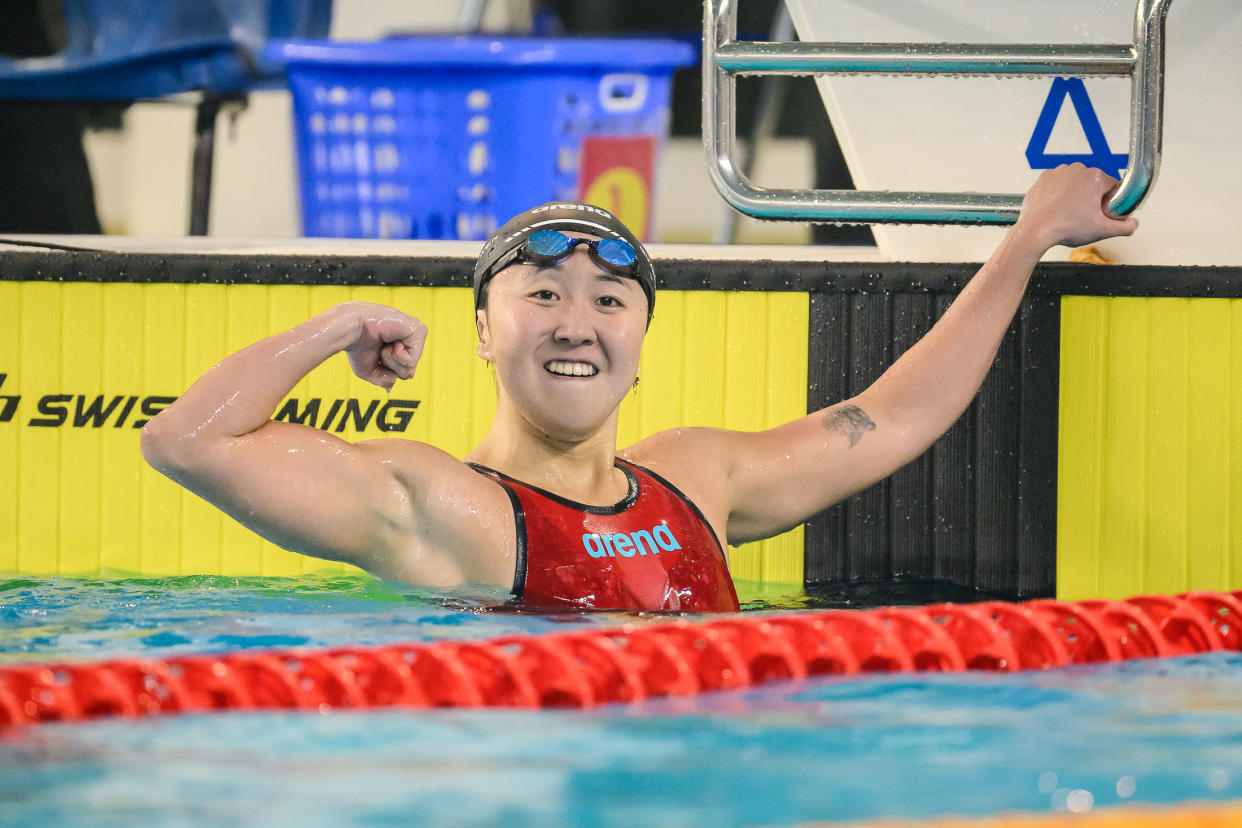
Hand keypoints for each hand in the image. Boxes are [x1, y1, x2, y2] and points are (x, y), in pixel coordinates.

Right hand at [339, 303, 427, 389]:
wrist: (350, 329)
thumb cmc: (356, 345)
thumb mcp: (369, 370)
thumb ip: (383, 379)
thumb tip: (391, 388)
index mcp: (401, 343)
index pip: (405, 370)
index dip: (388, 370)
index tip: (377, 354)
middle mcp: (410, 337)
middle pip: (409, 371)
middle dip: (391, 367)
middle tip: (381, 349)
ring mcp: (416, 332)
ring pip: (411, 367)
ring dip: (392, 361)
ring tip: (385, 344)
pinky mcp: (419, 330)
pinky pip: (412, 360)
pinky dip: (397, 356)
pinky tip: (391, 342)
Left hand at [1014, 163, 1139, 250]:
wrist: (1035, 230)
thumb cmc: (1065, 227)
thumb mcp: (1102, 230)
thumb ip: (1124, 227)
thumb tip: (1133, 224)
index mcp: (1095, 177)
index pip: (1113, 187)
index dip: (1110, 203)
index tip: (1103, 214)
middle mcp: (1077, 169)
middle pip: (1093, 184)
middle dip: (1092, 198)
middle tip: (1084, 216)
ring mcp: (1058, 172)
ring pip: (1075, 184)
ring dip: (1075, 195)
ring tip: (1068, 213)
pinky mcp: (1044, 178)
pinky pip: (1057, 185)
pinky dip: (1058, 194)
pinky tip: (1057, 208)